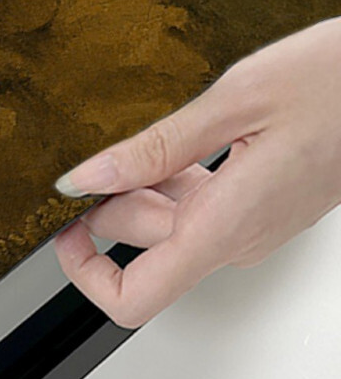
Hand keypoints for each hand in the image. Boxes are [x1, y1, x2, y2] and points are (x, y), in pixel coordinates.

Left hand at [52, 15, 340, 325]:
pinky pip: (199, 208)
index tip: (65, 233)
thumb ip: (151, 149)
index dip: (86, 275)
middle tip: (119, 145)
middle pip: (145, 247)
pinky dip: (177, 179)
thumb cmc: (340, 82)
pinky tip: (189, 138)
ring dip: (148, 185)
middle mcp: (237, 240)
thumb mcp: (233, 101)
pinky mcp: (260, 211)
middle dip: (116, 202)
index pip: (135, 297)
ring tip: (168, 130)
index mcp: (224, 226)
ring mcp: (252, 229)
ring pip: (171, 225)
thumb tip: (84, 180)